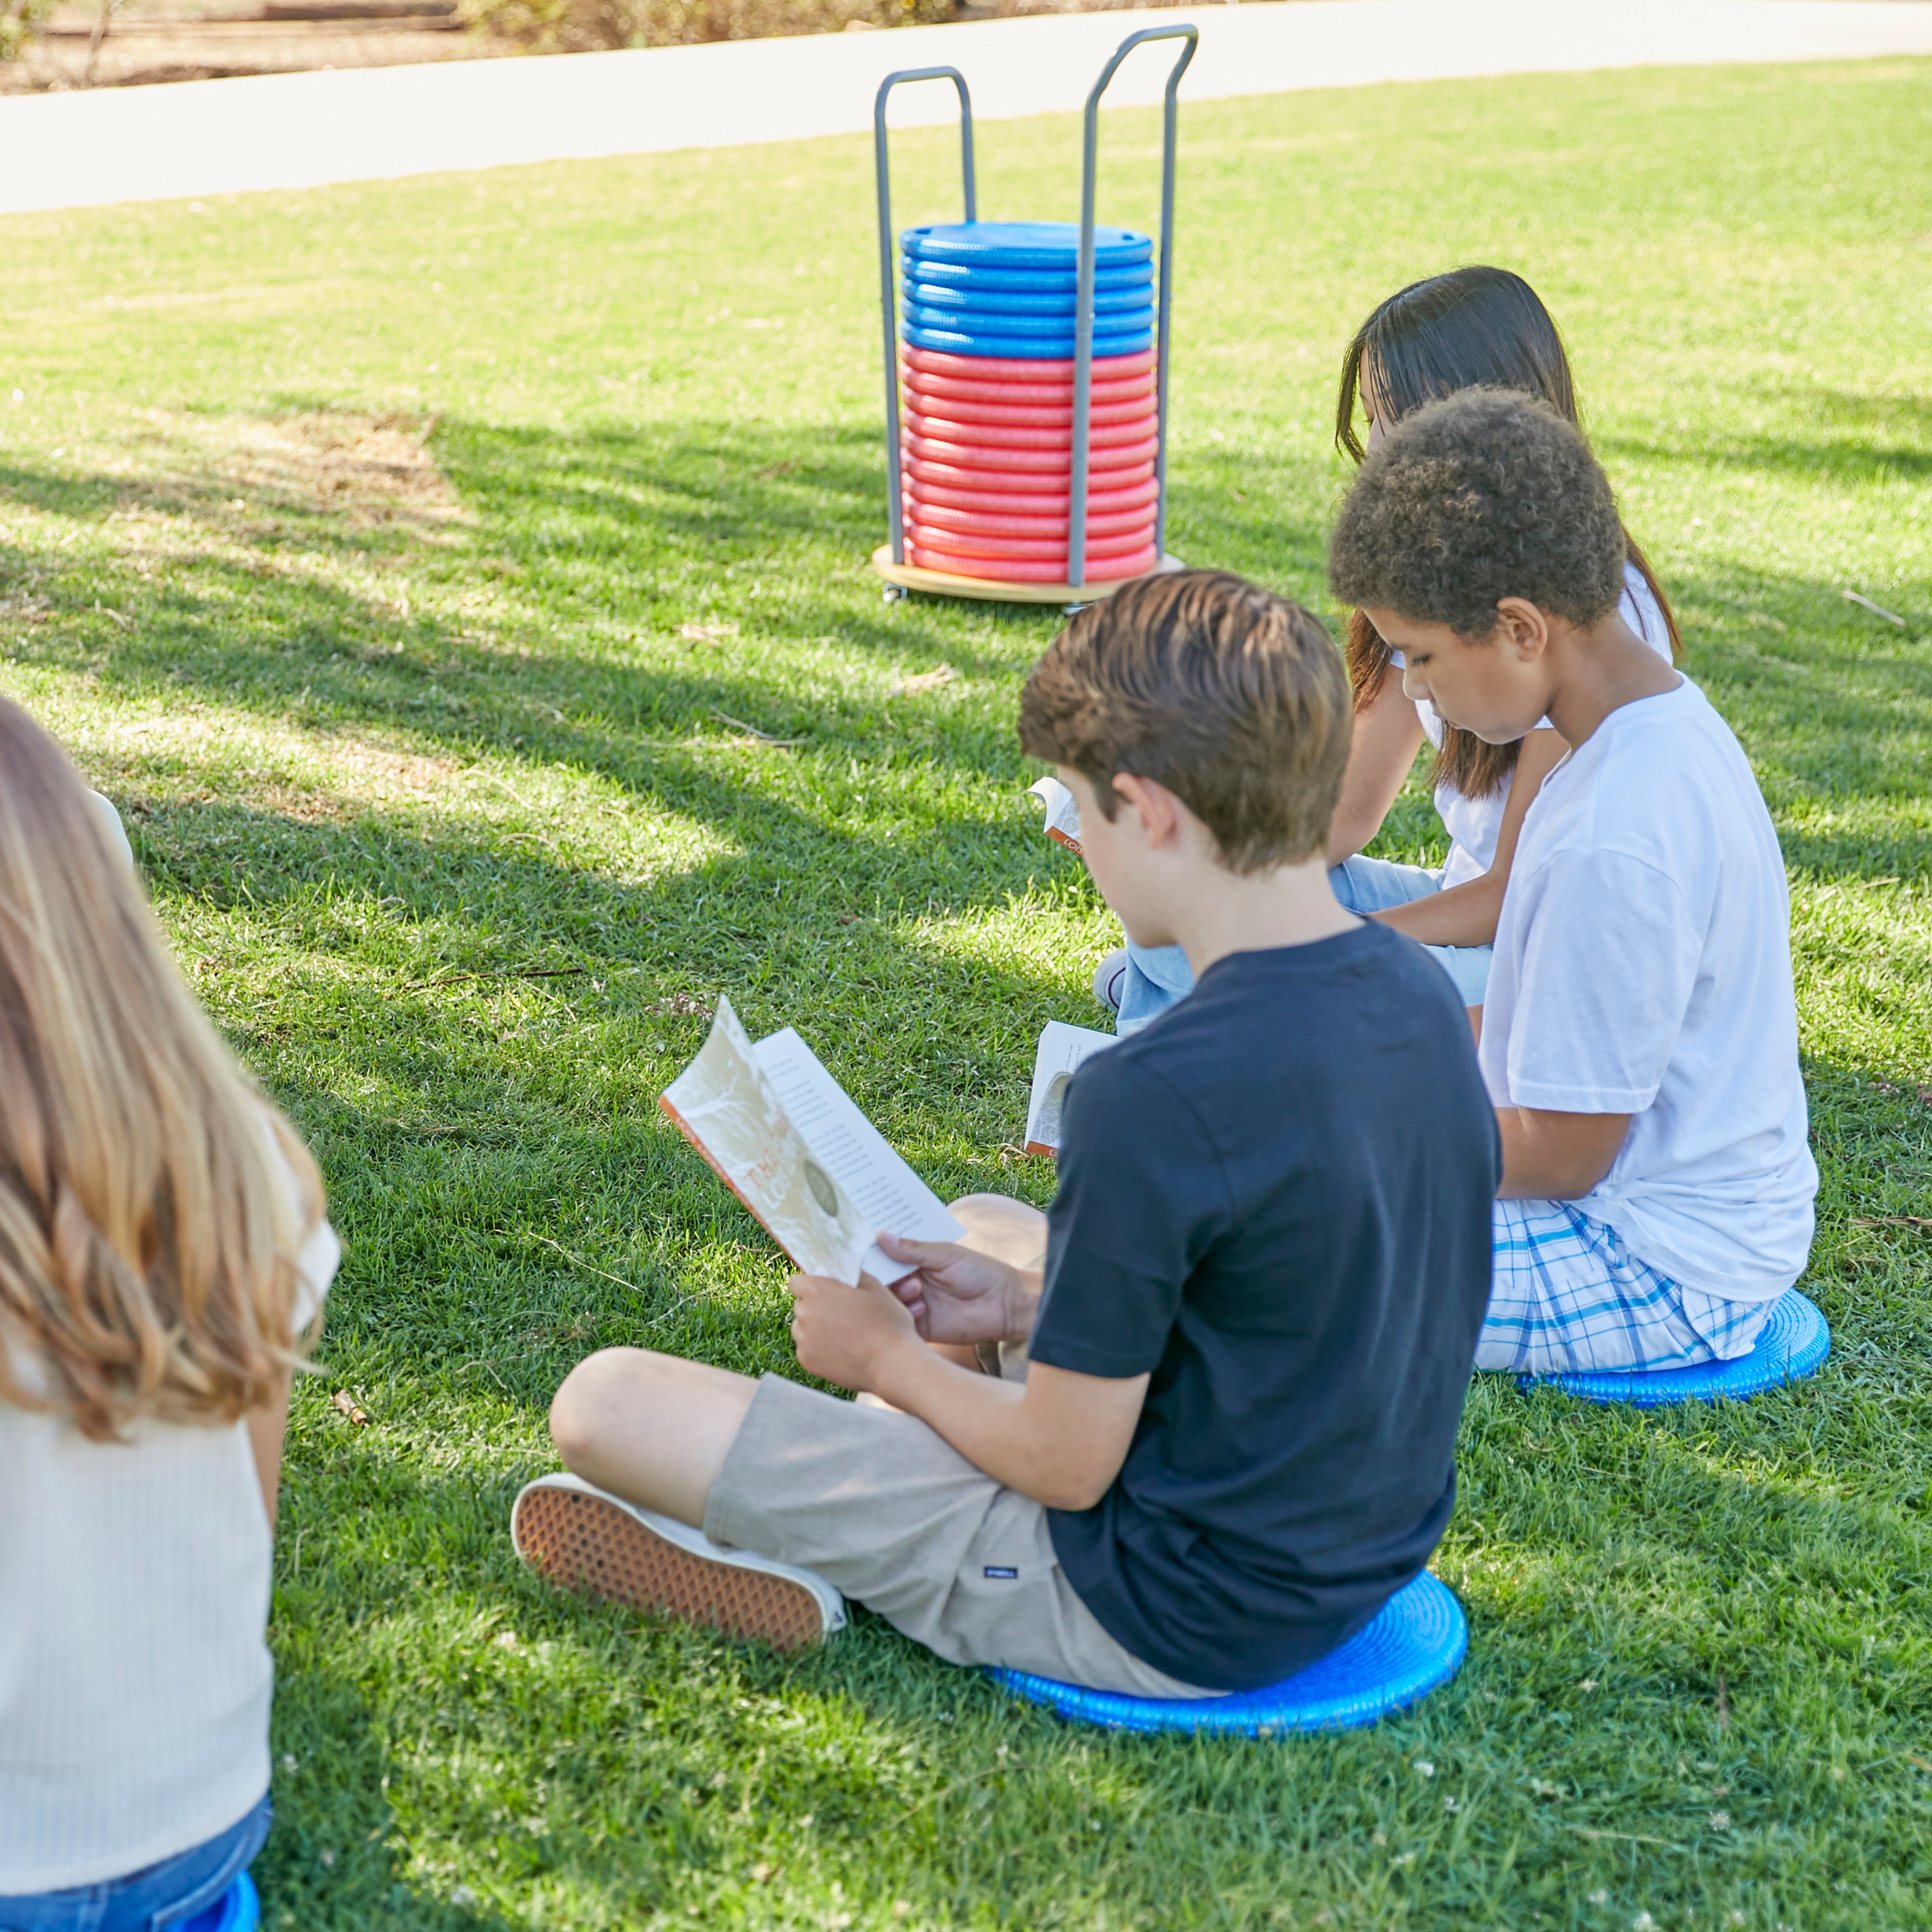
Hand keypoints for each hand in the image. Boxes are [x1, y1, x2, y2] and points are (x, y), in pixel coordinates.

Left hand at [786, 1270, 918, 1392]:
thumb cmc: (887, 1324)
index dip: (811, 1285)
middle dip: (815, 1307)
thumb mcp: (875, 1287)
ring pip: (802, 1328)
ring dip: (815, 1329)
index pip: (796, 1281)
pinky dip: (819, 1350)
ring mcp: (803, 1339)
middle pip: (801, 1305)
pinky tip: (841, 1351)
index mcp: (817, 1290)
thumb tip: (842, 1272)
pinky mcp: (807, 1361)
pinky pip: (807, 1349)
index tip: (825, 1291)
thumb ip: (851, 1275)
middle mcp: (804, 1313)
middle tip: (841, 1315)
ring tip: (843, 1335)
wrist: (891, 1364)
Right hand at [874, 1232, 1026, 1345]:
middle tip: (897, 1274)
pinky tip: (922, 1309)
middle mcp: (909, 1281)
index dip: (873, 1253)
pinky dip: (904, 1315)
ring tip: (916, 1290)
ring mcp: (913, 1305)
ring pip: (886, 1302)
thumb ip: (912, 1249)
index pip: (885, 1256)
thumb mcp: (944, 1255)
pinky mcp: (919, 1327)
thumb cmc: (979, 1272)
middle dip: (883, 1277)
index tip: (863, 1249)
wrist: (1004, 1306)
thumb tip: (880, 1235)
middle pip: (880, 1280)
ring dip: (896, 1294)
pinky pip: (898, 1323)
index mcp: (915, 1260)